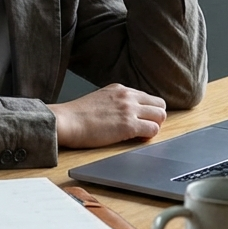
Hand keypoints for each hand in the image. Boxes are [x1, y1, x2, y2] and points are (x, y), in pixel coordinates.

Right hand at [48, 83, 167, 147]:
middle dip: (155, 118)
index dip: (147, 111)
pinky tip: (136, 139)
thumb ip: (115, 102)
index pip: (148, 97)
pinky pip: (153, 130)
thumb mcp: (100, 99)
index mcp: (121, 89)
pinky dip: (149, 136)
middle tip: (144, 128)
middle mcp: (128, 96)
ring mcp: (129, 110)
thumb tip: (123, 113)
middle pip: (160, 104)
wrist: (66, 121)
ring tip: (140, 134)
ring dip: (154, 126)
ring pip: (160, 116)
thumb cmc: (77, 115)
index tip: (141, 120)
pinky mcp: (128, 125)